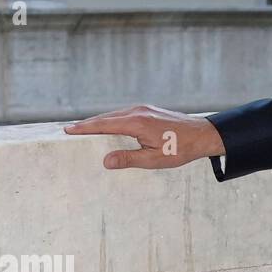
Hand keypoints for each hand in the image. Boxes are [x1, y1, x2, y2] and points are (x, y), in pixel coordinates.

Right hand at [63, 104, 224, 169]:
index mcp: (137, 122)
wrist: (204, 135)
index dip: (85, 128)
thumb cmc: (181, 148)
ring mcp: (145, 109)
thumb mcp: (154, 159)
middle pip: (106, 117)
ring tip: (84, 130)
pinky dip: (113, 120)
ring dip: (100, 122)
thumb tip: (106, 161)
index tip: (68, 130)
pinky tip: (109, 127)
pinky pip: (125, 114)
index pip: (104, 124)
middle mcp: (139, 111)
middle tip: (69, 131)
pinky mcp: (150, 111)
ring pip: (116, 115)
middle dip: (88, 124)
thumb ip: (129, 159)